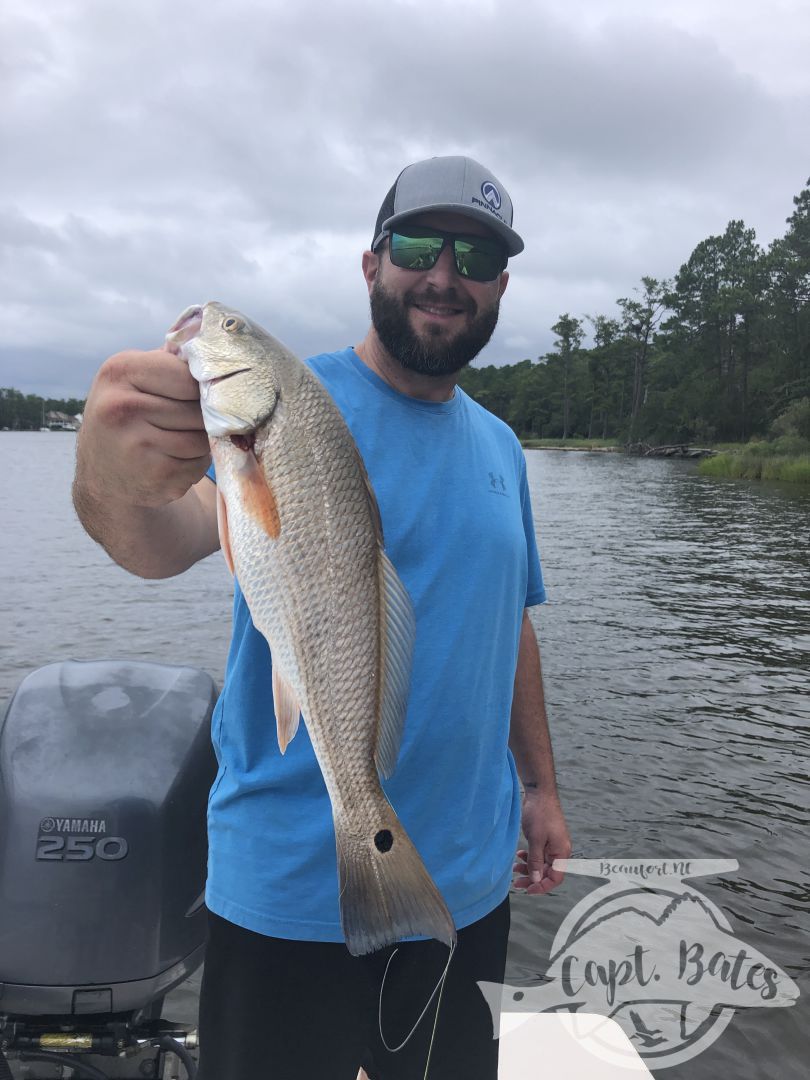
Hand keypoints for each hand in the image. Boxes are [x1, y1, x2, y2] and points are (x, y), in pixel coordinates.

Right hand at [76, 348, 209, 508]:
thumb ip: (166, 363)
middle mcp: (123, 406)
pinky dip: (194, 465)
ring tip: (175, 442)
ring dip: (200, 443)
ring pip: (203, 437)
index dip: (199, 387)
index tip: (192, 395)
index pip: (187, 373)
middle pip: (198, 407)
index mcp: (120, 371)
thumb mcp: (130, 381)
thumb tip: (212, 341)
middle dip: (200, 417)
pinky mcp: (156, 475)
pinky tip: (171, 462)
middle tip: (181, 424)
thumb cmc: (126, 419)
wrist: (101, 478)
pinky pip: (199, 464)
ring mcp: (138, 444)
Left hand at [512, 790, 571, 894]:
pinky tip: (519, 856)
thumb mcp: (536, 840)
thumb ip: (536, 861)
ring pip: (541, 864)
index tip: (528, 889)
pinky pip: (537, 854)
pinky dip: (529, 857)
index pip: (555, 878)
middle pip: (547, 872)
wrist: (539, 793)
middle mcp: (559, 851)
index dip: (542, 886)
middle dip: (532, 878)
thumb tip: (536, 879)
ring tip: (514, 869)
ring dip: (528, 868)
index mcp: (562, 852)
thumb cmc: (540, 813)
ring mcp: (552, 845)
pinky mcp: (544, 839)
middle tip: (516, 882)